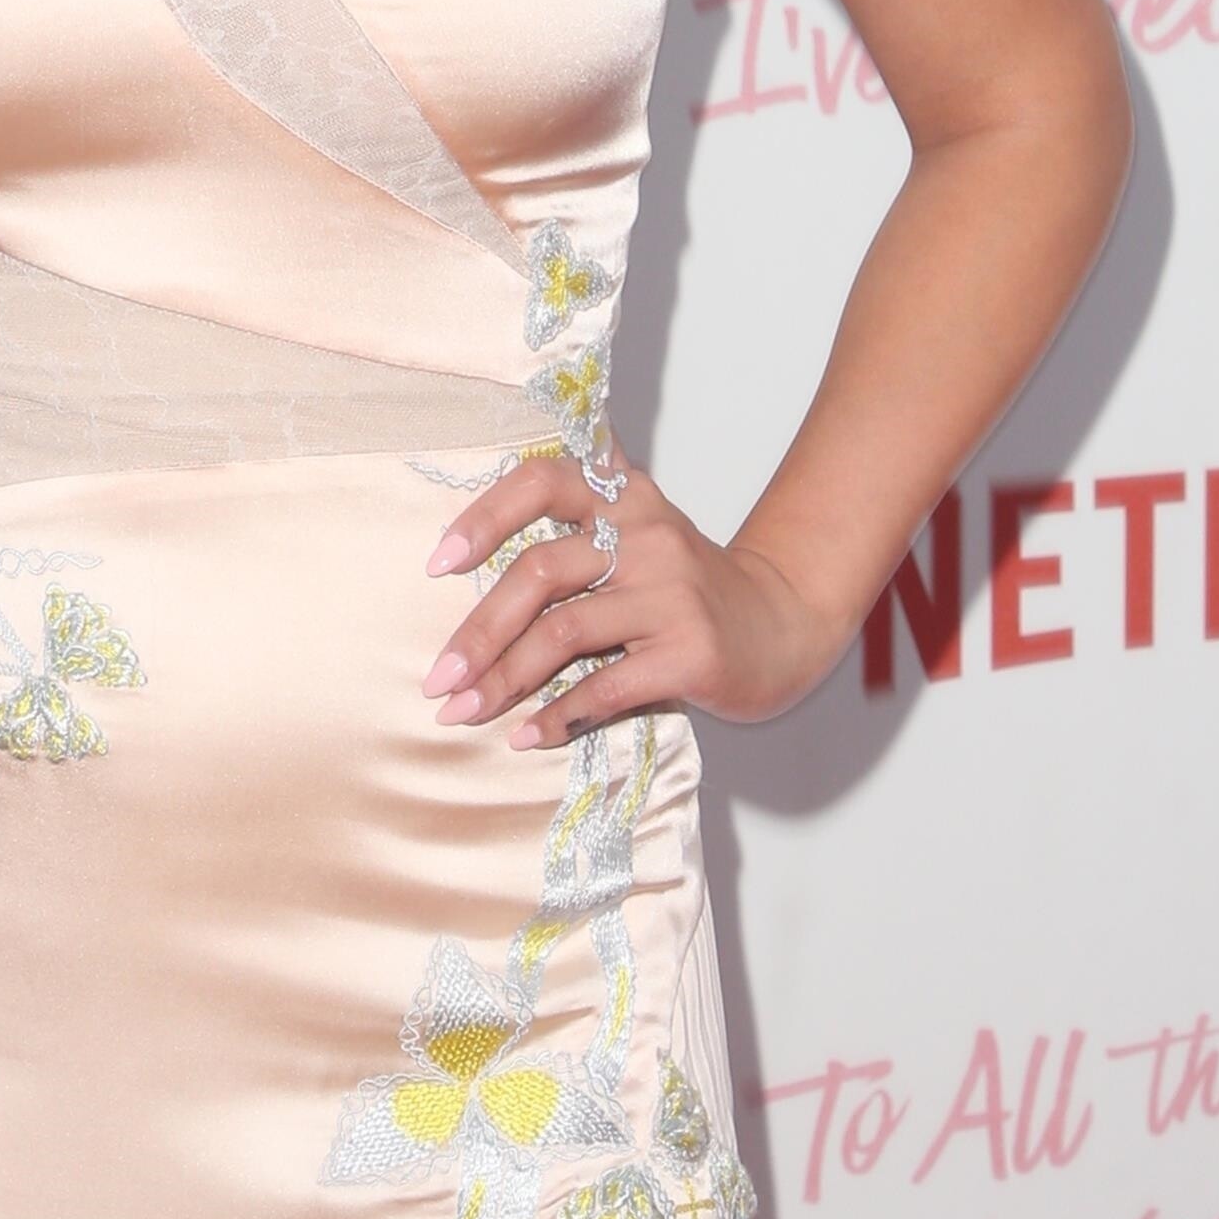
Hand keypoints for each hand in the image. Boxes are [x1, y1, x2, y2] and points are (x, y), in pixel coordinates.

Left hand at [421, 452, 840, 741]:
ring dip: (503, 679)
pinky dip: (557, 715)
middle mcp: (647, 533)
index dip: (483, 518)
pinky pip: (605, 688)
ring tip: (464, 712)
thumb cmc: (685, 586)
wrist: (781, 624)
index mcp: (623, 494)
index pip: (539, 483)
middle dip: (478, 631)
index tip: (437, 564)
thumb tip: (462, 555)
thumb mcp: (636, 533)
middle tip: (438, 677)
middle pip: (539, 571)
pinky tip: (525, 735)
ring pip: (563, 632)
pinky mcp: (690, 652)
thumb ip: (571, 528)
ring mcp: (671, 593)